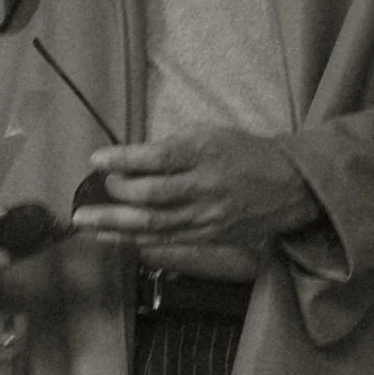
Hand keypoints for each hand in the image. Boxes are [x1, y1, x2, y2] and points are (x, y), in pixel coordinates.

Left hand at [65, 128, 319, 261]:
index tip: (97, 158)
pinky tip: (107, 237)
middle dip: (117, 194)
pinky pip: (164, 240)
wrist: (290, 186)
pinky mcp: (207, 236)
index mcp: (205, 153)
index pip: (158, 158)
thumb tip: (130, 160)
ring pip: (154, 224)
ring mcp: (206, 216)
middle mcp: (205, 187)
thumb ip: (172, 147)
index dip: (124, 159)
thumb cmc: (244, 153)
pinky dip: (132, 240)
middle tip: (94, 190)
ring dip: (114, 225)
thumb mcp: (211, 134)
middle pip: (153, 196)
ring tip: (83, 222)